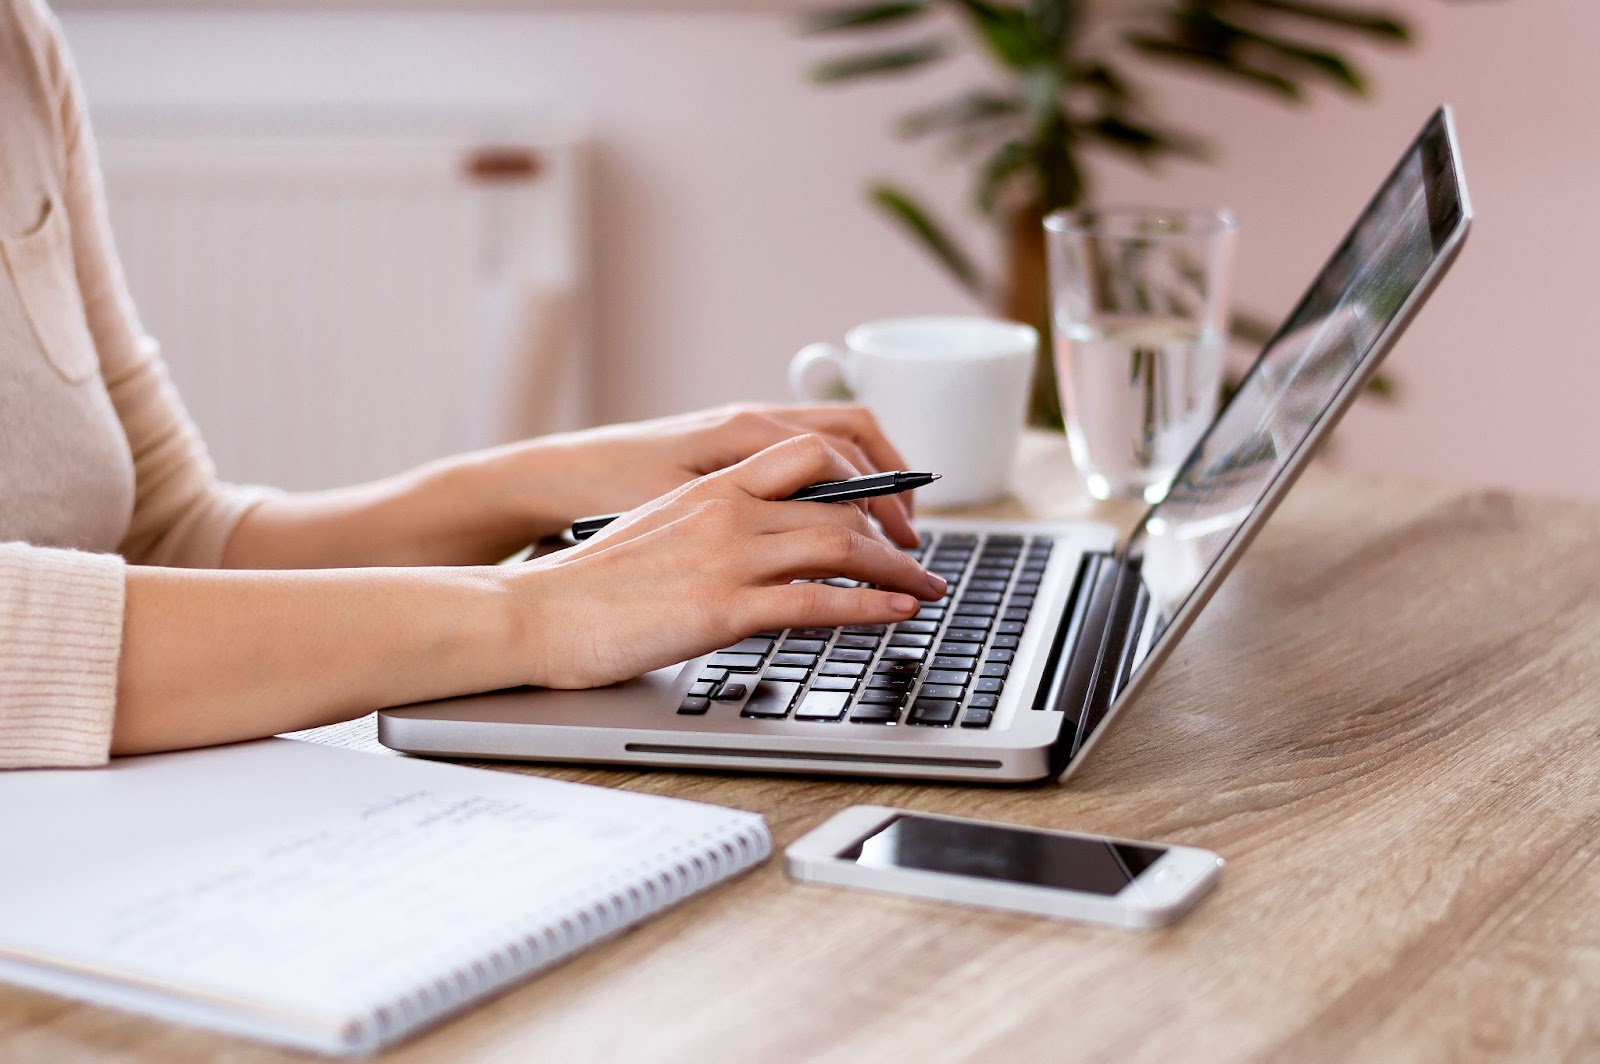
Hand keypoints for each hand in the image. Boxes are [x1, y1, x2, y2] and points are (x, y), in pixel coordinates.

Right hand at [508, 434, 945, 688]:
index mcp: (714, 486)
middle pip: (840, 504)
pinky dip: (871, 607)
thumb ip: (715, 527)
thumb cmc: (589, 582)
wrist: (535, 610)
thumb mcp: (660, 532)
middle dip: (893, 531)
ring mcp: (727, 558)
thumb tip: (758, 545)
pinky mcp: (722, 608)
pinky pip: (817, 601)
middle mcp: (728, 511)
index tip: (890, 507)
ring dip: (897, 569)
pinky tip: (898, 612)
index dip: (865, 478)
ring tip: (927, 588)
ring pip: (840, 545)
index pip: (811, 455)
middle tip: (920, 557)